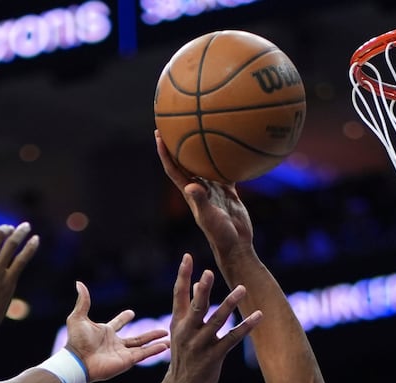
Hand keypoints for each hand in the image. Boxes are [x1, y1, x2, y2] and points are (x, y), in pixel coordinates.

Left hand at [63, 281, 170, 382]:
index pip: (118, 324)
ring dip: (156, 342)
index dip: (124, 318)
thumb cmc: (76, 341)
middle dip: (149, 334)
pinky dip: (155, 350)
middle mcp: (116, 343)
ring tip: (168, 339)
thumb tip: (79, 283)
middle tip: (162, 330)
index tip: (131, 313)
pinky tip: (166, 346)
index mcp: (105, 333)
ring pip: (143, 346)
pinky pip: (144, 354)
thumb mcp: (78, 317)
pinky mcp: (127, 361)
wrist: (78, 361)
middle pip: (137, 338)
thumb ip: (83, 301)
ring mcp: (122, 353)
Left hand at [155, 133, 254, 256]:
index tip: (158, 135)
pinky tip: (232, 148)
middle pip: (185, 162)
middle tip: (173, 124)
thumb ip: (201, 201)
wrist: (236, 245)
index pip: (173, 169)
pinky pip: (226, 171)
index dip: (164, 153)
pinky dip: (227, 161)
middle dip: (178, 145)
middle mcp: (199, 189)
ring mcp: (214, 190)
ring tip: (201, 130)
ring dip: (200, 150)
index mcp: (190, 193)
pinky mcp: (228, 192)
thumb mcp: (209, 218)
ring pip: (204, 165)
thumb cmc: (220, 235)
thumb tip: (192, 186)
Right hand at [164, 253, 259, 382]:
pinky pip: (232, 338)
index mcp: (178, 322)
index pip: (178, 294)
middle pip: (196, 307)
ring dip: (229, 304)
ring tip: (242, 288)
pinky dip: (246, 326)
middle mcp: (187, 331)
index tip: (188, 256)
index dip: (183, 276)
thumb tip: (200, 283)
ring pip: (216, 321)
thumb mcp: (181, 332)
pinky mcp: (214, 356)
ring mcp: (200, 344)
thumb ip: (189, 309)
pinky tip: (258, 315)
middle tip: (210, 272)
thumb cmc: (184, 356)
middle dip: (203, 290)